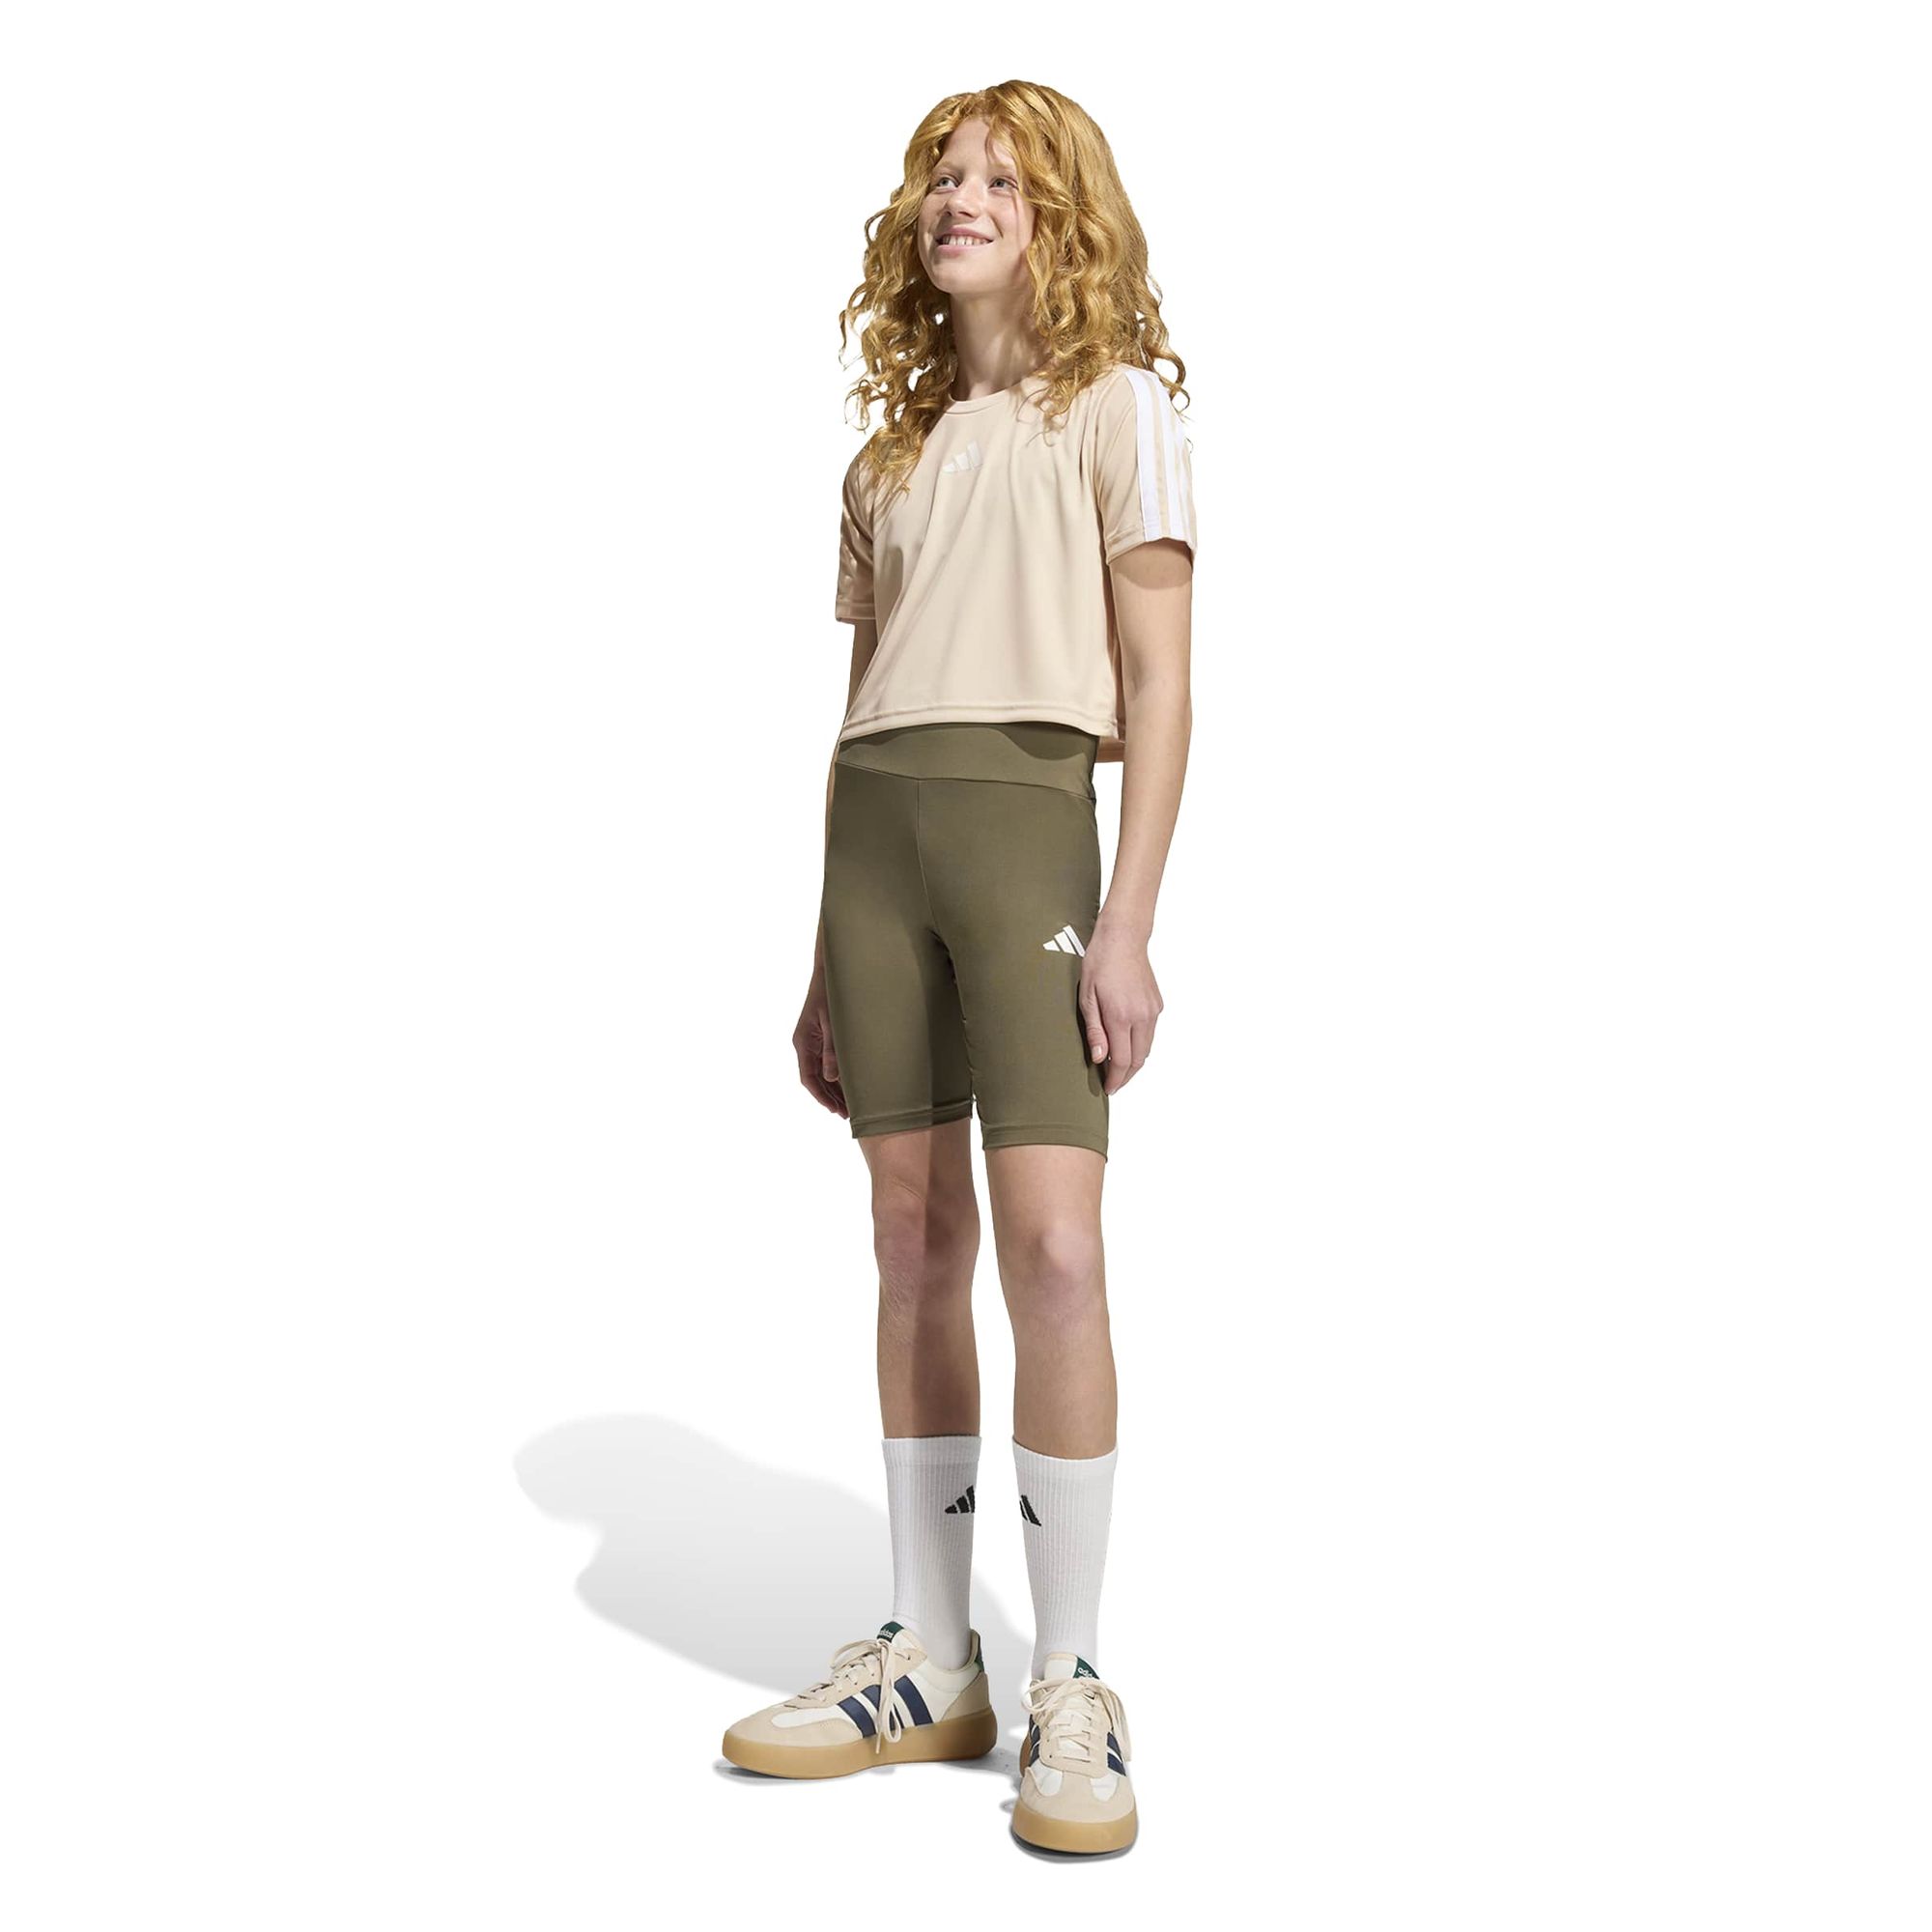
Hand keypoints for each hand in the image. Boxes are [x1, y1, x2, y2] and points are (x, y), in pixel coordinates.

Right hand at [793, 973, 847, 1117]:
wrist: (829, 973)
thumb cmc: (831, 994)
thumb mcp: (833, 1022)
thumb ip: (833, 1050)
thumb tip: (833, 1077)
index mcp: (803, 1042)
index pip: (808, 1077)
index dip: (820, 1096)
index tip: (833, 1109)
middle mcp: (805, 1045)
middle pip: (814, 1079)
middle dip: (829, 1097)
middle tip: (846, 1114)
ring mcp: (811, 1042)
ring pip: (820, 1073)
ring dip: (832, 1089)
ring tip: (848, 1106)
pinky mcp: (820, 1038)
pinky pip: (825, 1063)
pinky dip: (835, 1076)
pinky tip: (846, 1086)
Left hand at [1078, 927, 1163, 1094]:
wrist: (1123, 938)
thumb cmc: (1100, 962)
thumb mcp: (1087, 998)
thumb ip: (1094, 1031)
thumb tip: (1099, 1058)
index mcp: (1121, 1016)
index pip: (1122, 1061)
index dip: (1115, 1079)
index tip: (1108, 1089)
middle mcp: (1142, 1016)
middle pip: (1138, 1060)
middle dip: (1125, 1076)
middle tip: (1112, 1084)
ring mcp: (1153, 1011)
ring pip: (1147, 1048)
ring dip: (1134, 1063)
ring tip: (1118, 1069)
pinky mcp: (1157, 1005)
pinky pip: (1150, 1033)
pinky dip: (1140, 1045)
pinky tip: (1127, 1045)